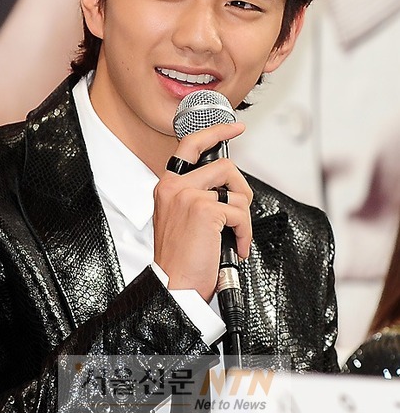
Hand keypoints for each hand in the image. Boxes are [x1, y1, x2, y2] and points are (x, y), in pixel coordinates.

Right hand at [153, 122, 251, 301]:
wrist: (174, 286)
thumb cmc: (180, 259)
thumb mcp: (180, 219)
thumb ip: (195, 196)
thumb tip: (226, 187)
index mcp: (167, 186)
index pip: (190, 145)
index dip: (216, 131)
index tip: (235, 127)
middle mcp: (175, 186)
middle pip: (225, 167)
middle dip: (242, 190)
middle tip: (240, 211)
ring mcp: (189, 196)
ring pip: (237, 191)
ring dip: (243, 216)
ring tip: (233, 235)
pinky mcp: (205, 210)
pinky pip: (241, 213)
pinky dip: (244, 233)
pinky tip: (236, 246)